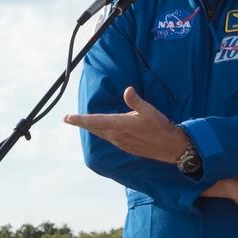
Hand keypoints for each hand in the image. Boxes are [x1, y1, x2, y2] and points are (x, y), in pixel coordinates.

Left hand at [64, 86, 187, 162]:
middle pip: (94, 128)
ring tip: (83, 123)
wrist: (170, 147)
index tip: (67, 118)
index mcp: (120, 125)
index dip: (80, 119)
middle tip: (68, 119)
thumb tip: (127, 90)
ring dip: (91, 128)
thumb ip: (136, 101)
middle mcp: (117, 135)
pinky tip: (102, 131)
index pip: (94, 121)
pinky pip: (109, 139)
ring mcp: (121, 143)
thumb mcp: (149, 111)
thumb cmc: (160, 127)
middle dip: (81, 123)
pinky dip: (101, 133)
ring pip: (101, 134)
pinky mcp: (126, 147)